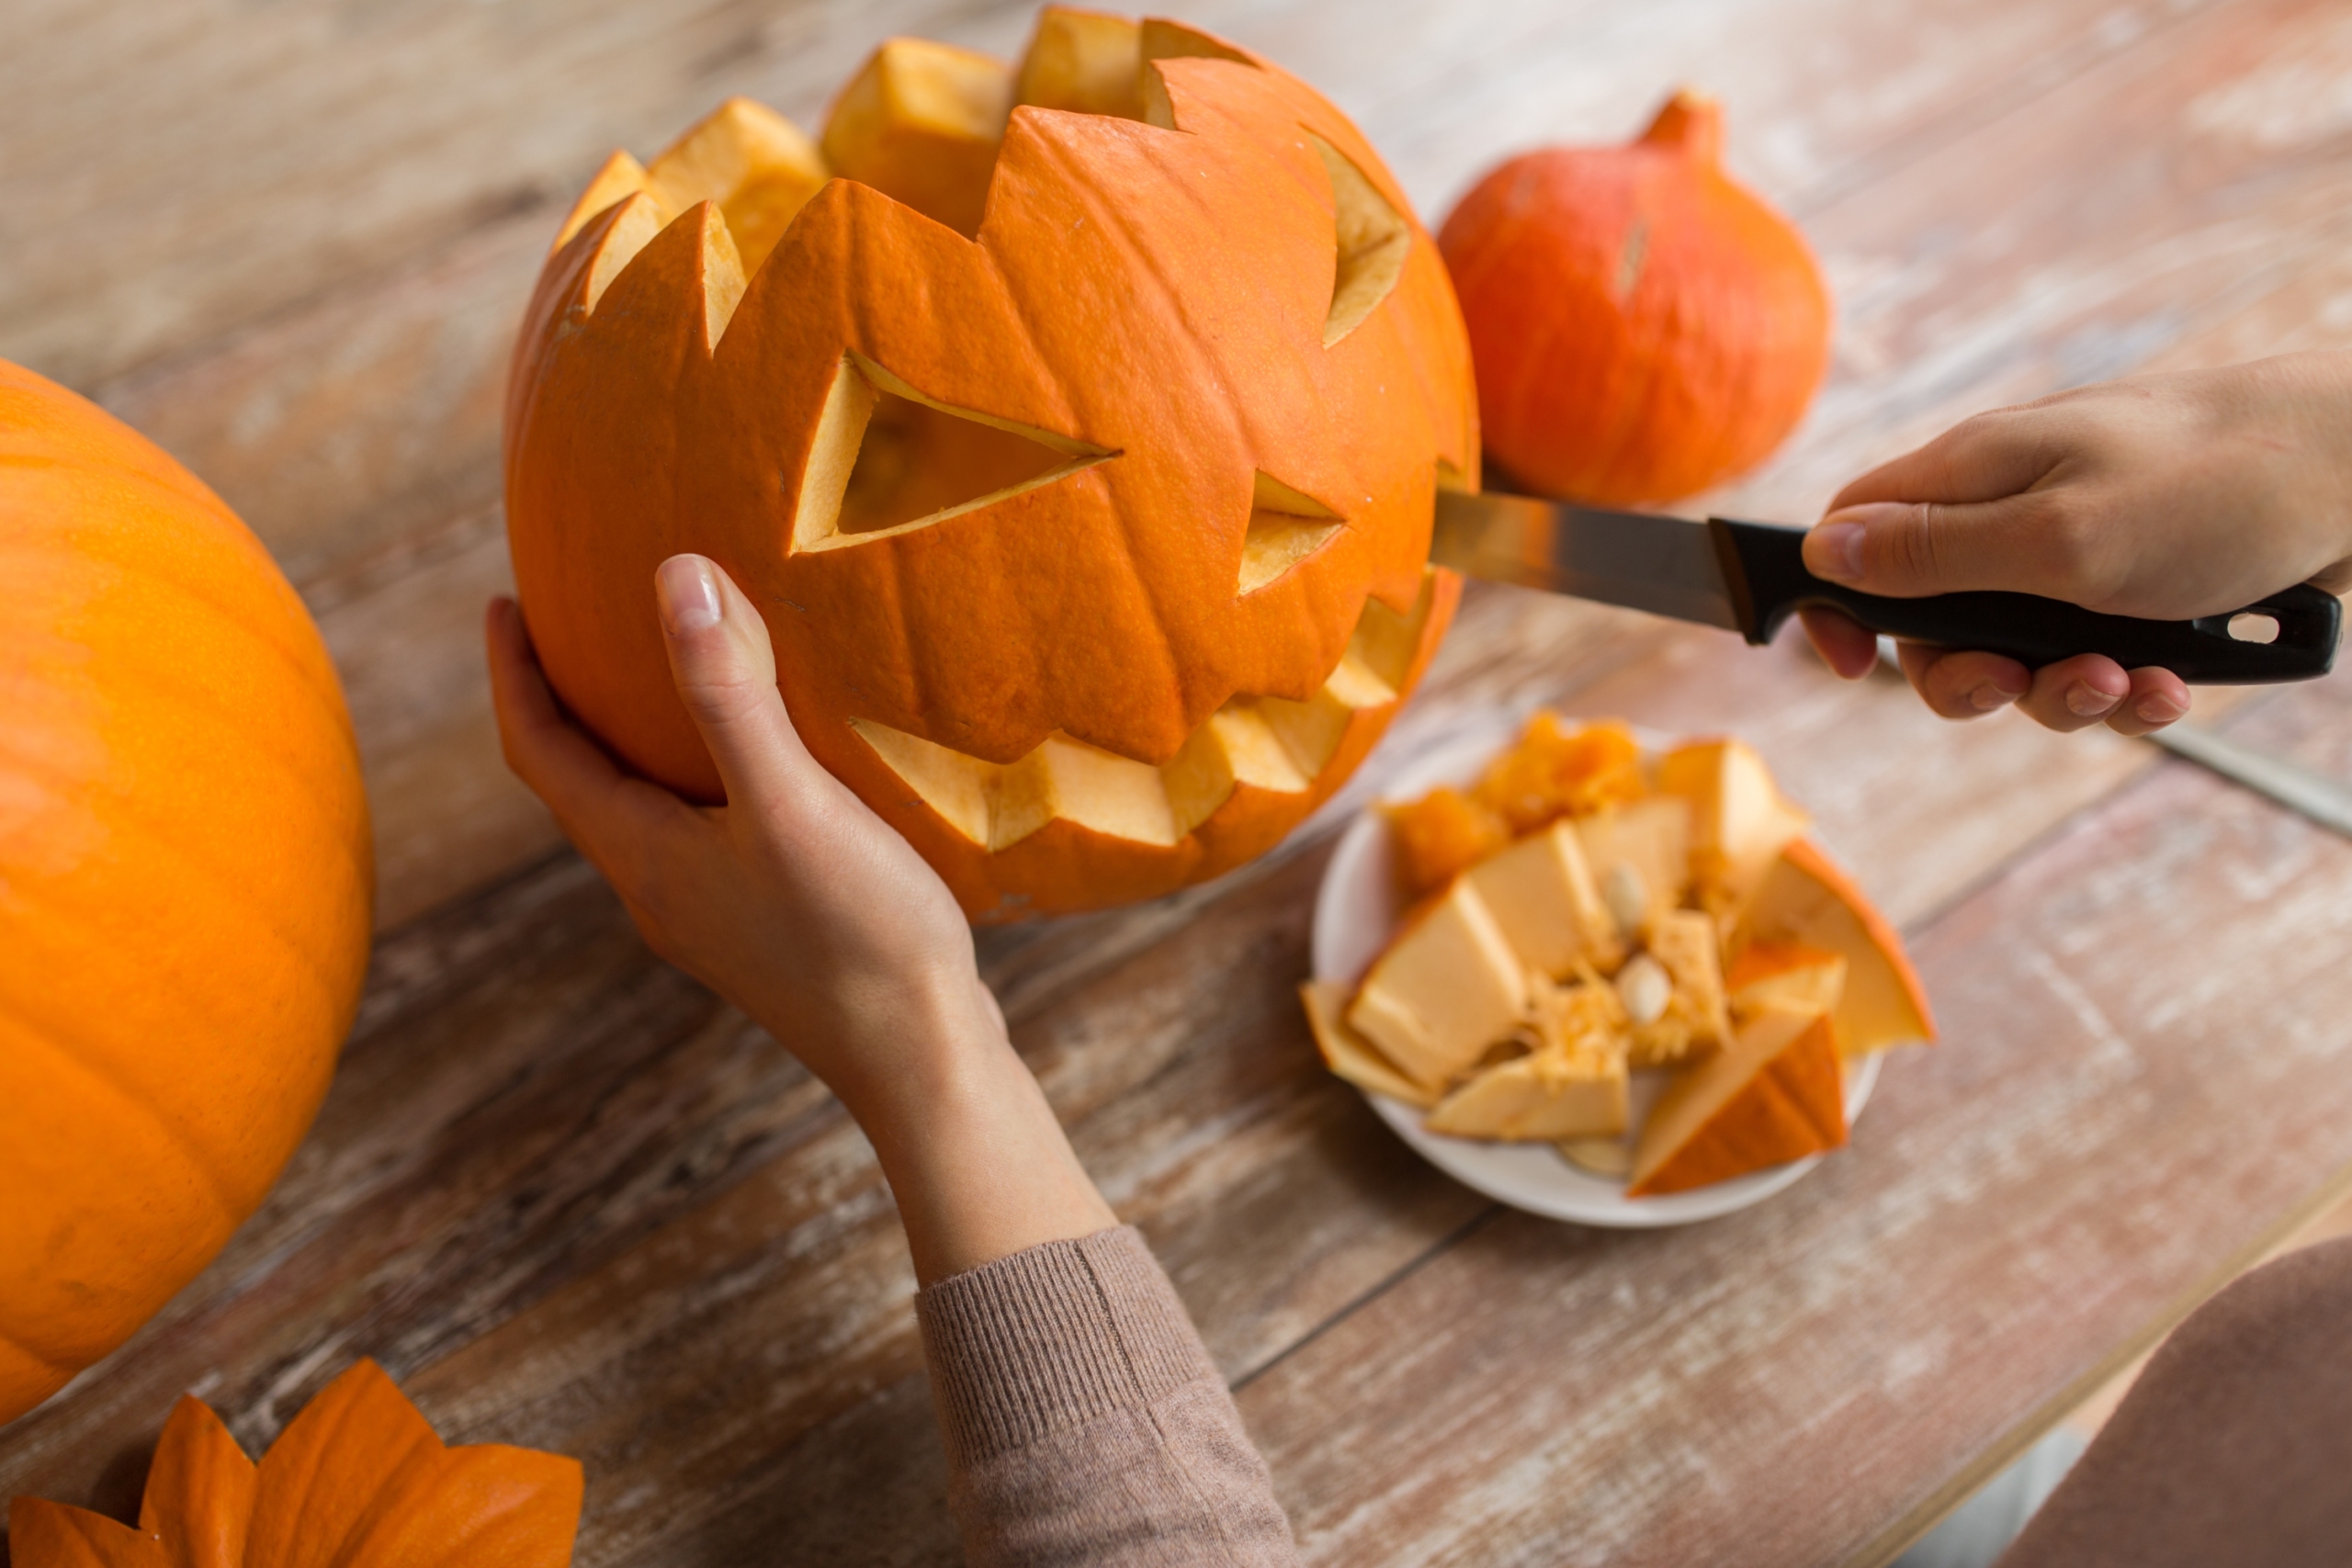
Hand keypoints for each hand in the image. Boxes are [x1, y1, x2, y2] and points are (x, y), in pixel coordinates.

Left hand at [486, 556, 1114, 1281]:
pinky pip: (695, 832)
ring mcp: (706, 917)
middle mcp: (656, 890)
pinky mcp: (760, 930)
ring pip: (635, 812)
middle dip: (561, 701)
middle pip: (576, 783)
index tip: (503, 601)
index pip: (539, 751)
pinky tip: (753, 760)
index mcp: (640, 855)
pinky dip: (690, 775)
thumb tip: (673, 576)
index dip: (514, 673)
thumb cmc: (859, 933)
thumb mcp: (791, 802)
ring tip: (651, 679)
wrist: (920, 1060)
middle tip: (567, 626)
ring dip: (624, 742)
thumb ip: (729, 694)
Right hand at [1799, 352, 2351, 735]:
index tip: (1852, 666)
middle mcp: (2018, 505)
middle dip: (1971, 676)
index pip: (1854, 526)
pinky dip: (2130, 686)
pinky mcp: (2144, 585)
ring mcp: (2082, 547)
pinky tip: (2177, 683)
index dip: (1837, 599)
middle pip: (1934, 616)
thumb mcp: (2056, 536)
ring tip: (2127, 683)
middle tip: (2016, 688)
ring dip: (2063, 692)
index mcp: (1977, 471)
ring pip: (2020, 652)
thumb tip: (1823, 552)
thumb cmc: (2217, 487)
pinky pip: (2098, 658)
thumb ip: (1934, 554)